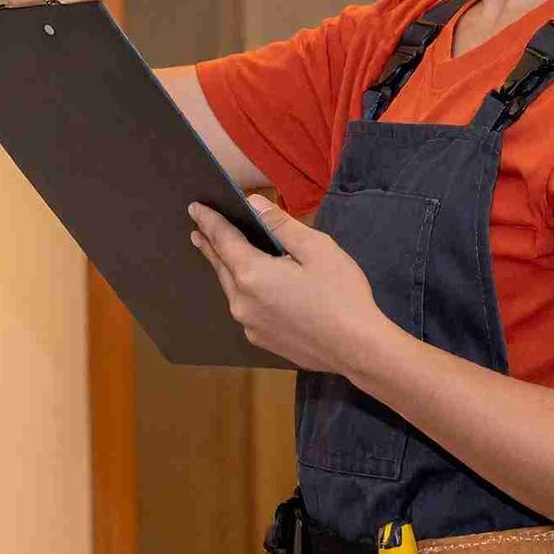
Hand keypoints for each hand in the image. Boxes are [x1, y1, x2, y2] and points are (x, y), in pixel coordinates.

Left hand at [187, 195, 393, 375]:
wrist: (358, 348)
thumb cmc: (341, 294)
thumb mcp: (316, 248)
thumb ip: (280, 224)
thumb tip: (253, 205)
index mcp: (252, 274)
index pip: (223, 239)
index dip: (209, 220)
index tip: (195, 207)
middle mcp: (242, 302)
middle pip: (221, 266)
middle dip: (210, 245)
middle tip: (198, 229)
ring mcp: (250, 324)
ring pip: (232, 289)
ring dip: (225, 269)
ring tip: (219, 254)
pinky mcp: (262, 340)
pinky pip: (245, 308)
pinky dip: (242, 291)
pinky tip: (251, 288)